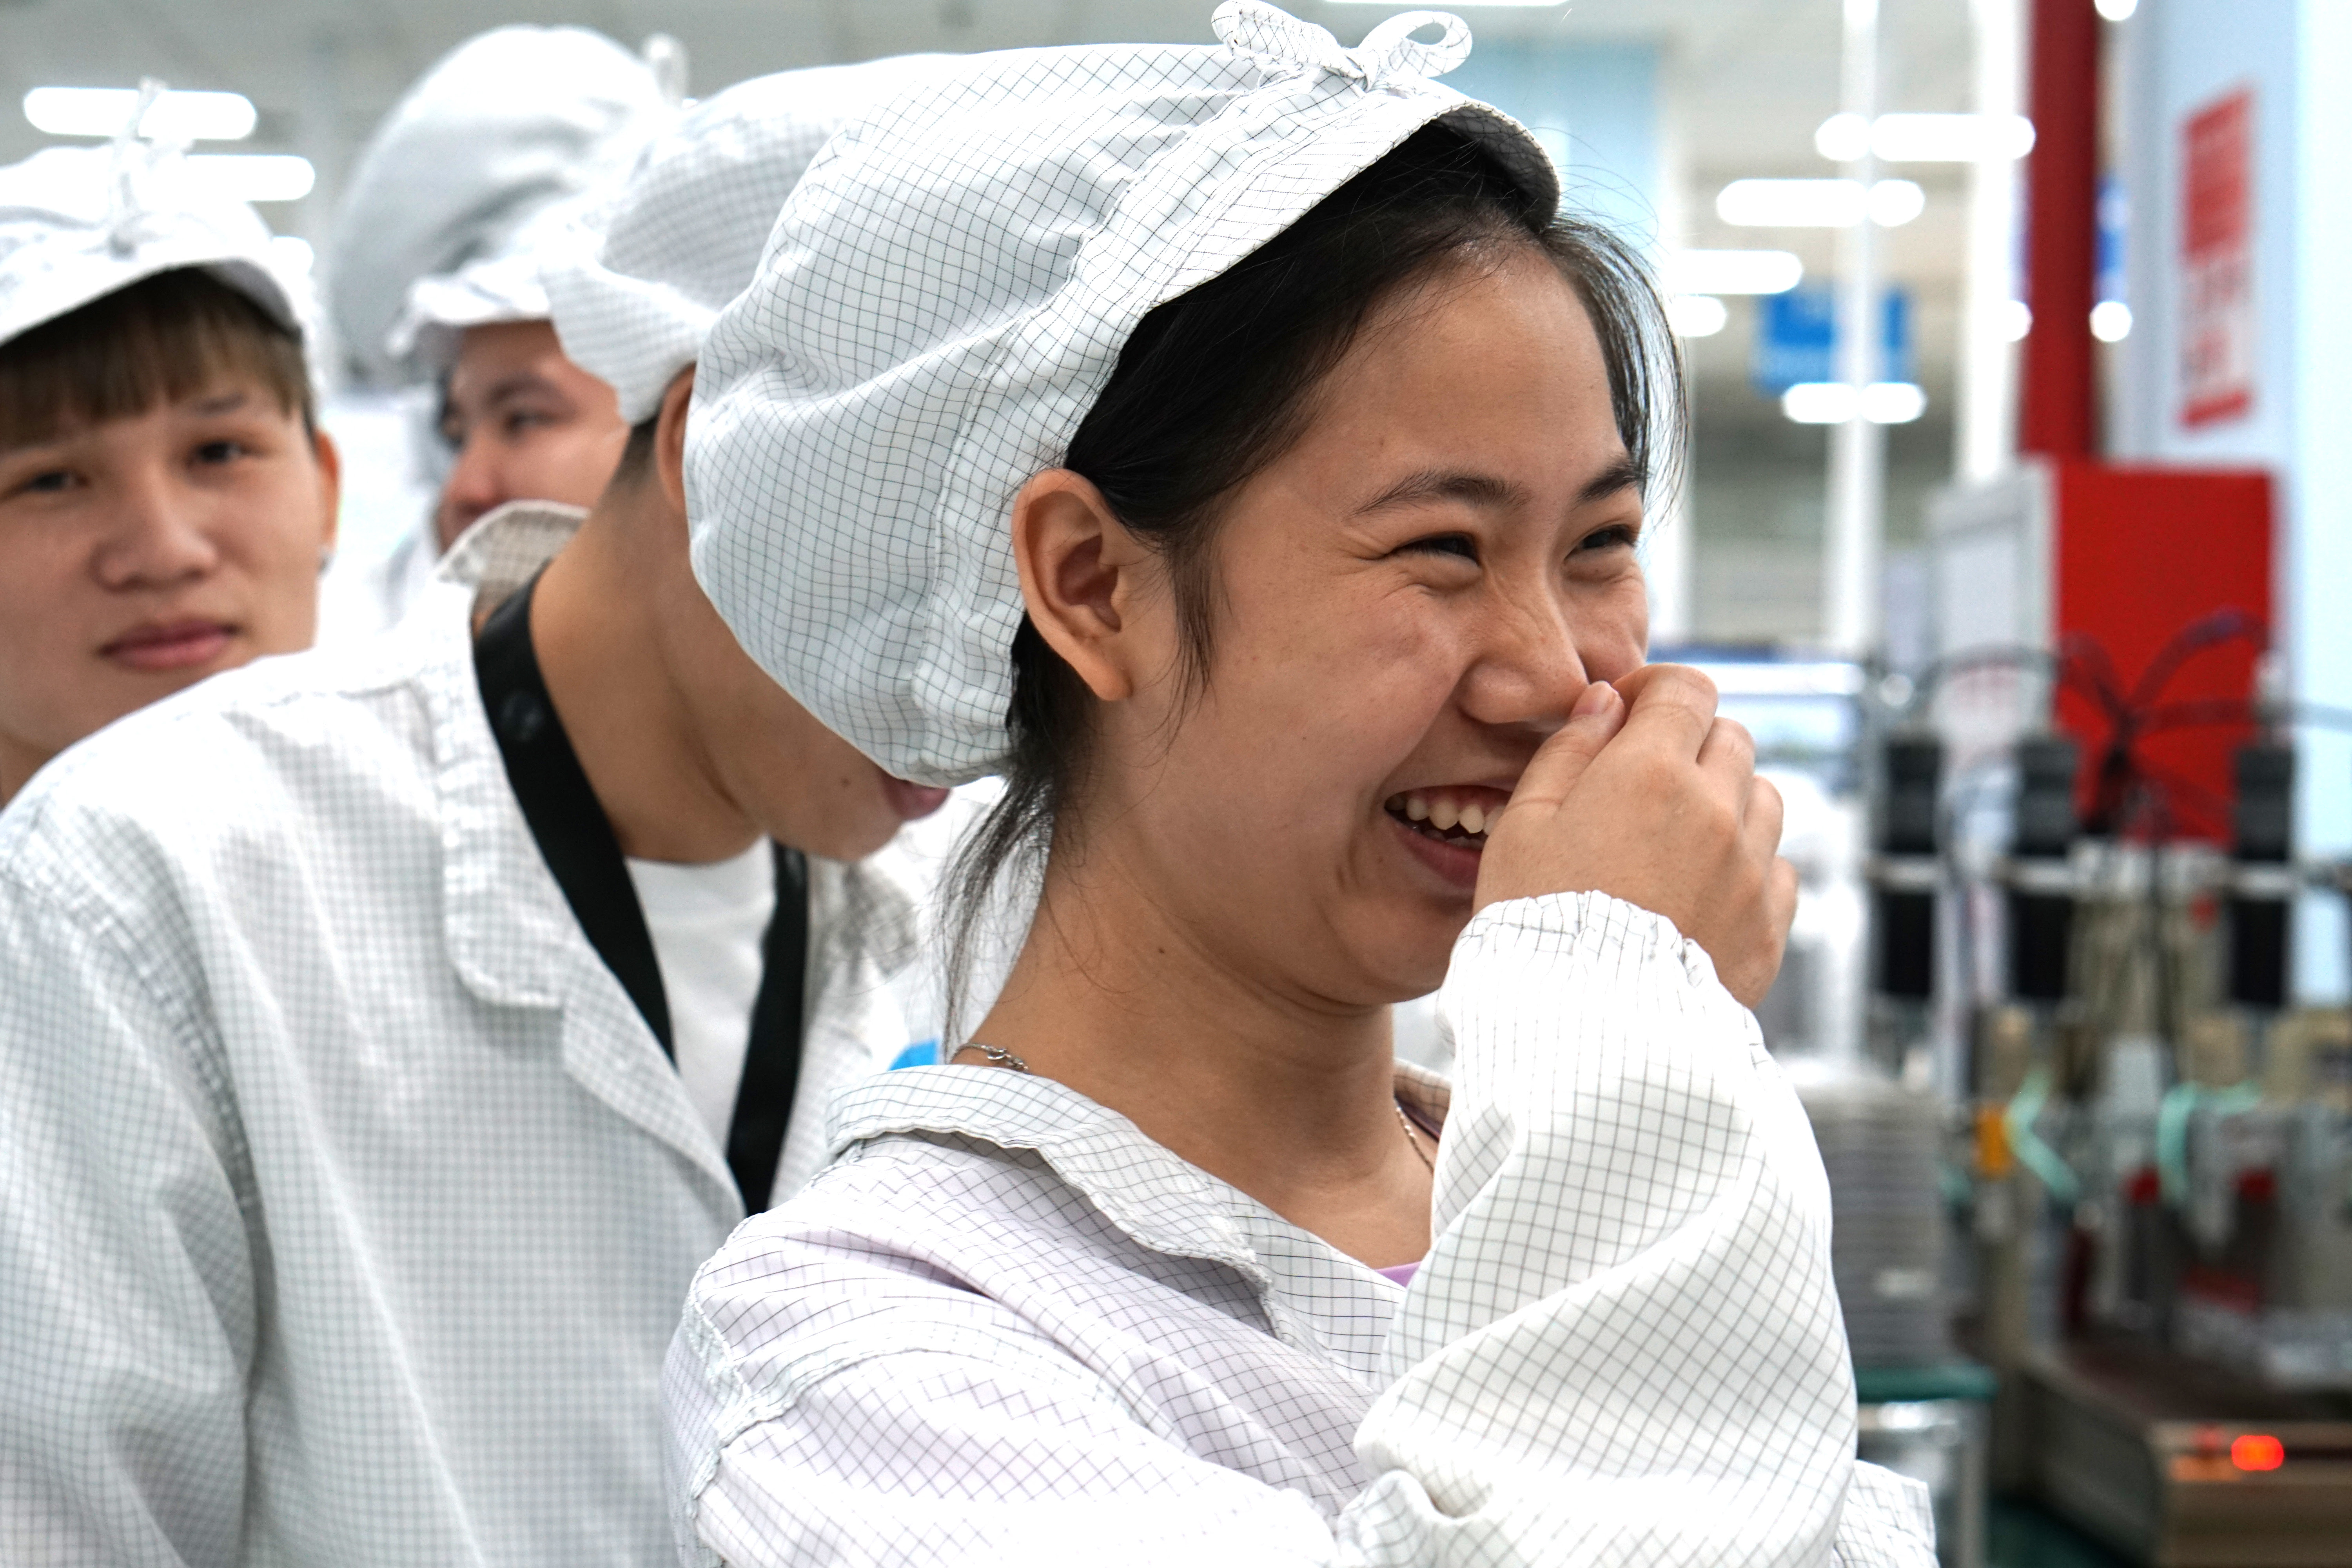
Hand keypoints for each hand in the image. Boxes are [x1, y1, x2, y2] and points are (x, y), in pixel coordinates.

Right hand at [1475, 664, 1796, 1007]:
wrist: (1584, 1031)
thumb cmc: (1537, 927)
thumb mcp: (1521, 828)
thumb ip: (1566, 752)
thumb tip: (1605, 703)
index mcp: (1649, 772)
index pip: (1686, 689)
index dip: (1658, 690)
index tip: (1630, 712)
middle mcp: (1714, 810)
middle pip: (1730, 737)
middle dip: (1692, 743)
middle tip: (1646, 781)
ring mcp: (1749, 869)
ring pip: (1763, 796)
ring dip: (1728, 799)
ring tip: (1679, 837)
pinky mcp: (1768, 925)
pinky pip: (1779, 866)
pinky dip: (1749, 863)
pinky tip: (1705, 888)